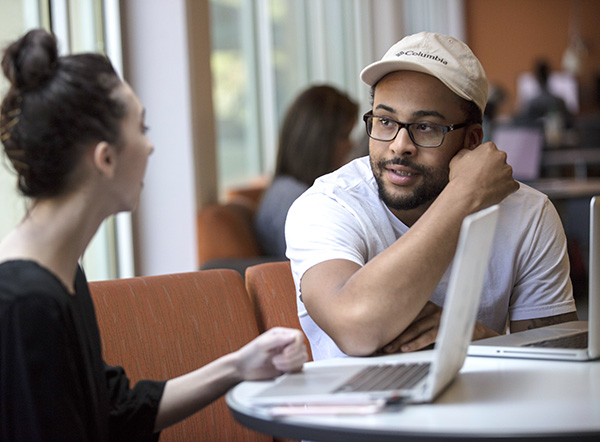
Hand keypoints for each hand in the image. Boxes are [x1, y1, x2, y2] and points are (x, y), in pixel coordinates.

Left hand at [234, 327, 306, 380]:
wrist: (243, 369)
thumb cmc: (249, 354)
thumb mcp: (262, 345)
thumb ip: (278, 339)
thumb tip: (294, 336)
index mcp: (281, 334)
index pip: (298, 336)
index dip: (295, 345)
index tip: (285, 352)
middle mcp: (286, 344)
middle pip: (302, 348)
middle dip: (290, 357)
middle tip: (275, 360)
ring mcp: (288, 355)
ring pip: (302, 358)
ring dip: (290, 364)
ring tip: (276, 364)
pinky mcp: (288, 366)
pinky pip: (299, 367)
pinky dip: (291, 369)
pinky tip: (280, 369)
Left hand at [379, 301, 499, 353]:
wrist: (472, 330)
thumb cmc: (444, 328)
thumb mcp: (426, 323)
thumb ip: (413, 326)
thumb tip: (390, 338)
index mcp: (422, 305)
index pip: (402, 314)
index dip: (388, 324)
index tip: (376, 334)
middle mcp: (429, 308)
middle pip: (405, 321)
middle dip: (391, 334)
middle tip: (379, 345)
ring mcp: (438, 316)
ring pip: (415, 329)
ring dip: (400, 340)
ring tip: (389, 349)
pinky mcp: (446, 326)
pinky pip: (428, 336)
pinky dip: (415, 343)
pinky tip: (406, 349)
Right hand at [449, 142, 518, 210]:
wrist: (466, 197)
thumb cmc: (460, 178)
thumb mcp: (456, 159)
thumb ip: (465, 152)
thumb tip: (469, 152)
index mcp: (489, 148)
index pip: (489, 150)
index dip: (483, 159)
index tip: (478, 166)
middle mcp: (501, 156)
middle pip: (499, 160)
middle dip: (492, 167)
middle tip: (482, 176)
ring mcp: (508, 171)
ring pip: (505, 173)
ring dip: (498, 178)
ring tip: (486, 186)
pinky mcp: (512, 184)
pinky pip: (511, 186)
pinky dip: (505, 189)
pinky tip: (494, 191)